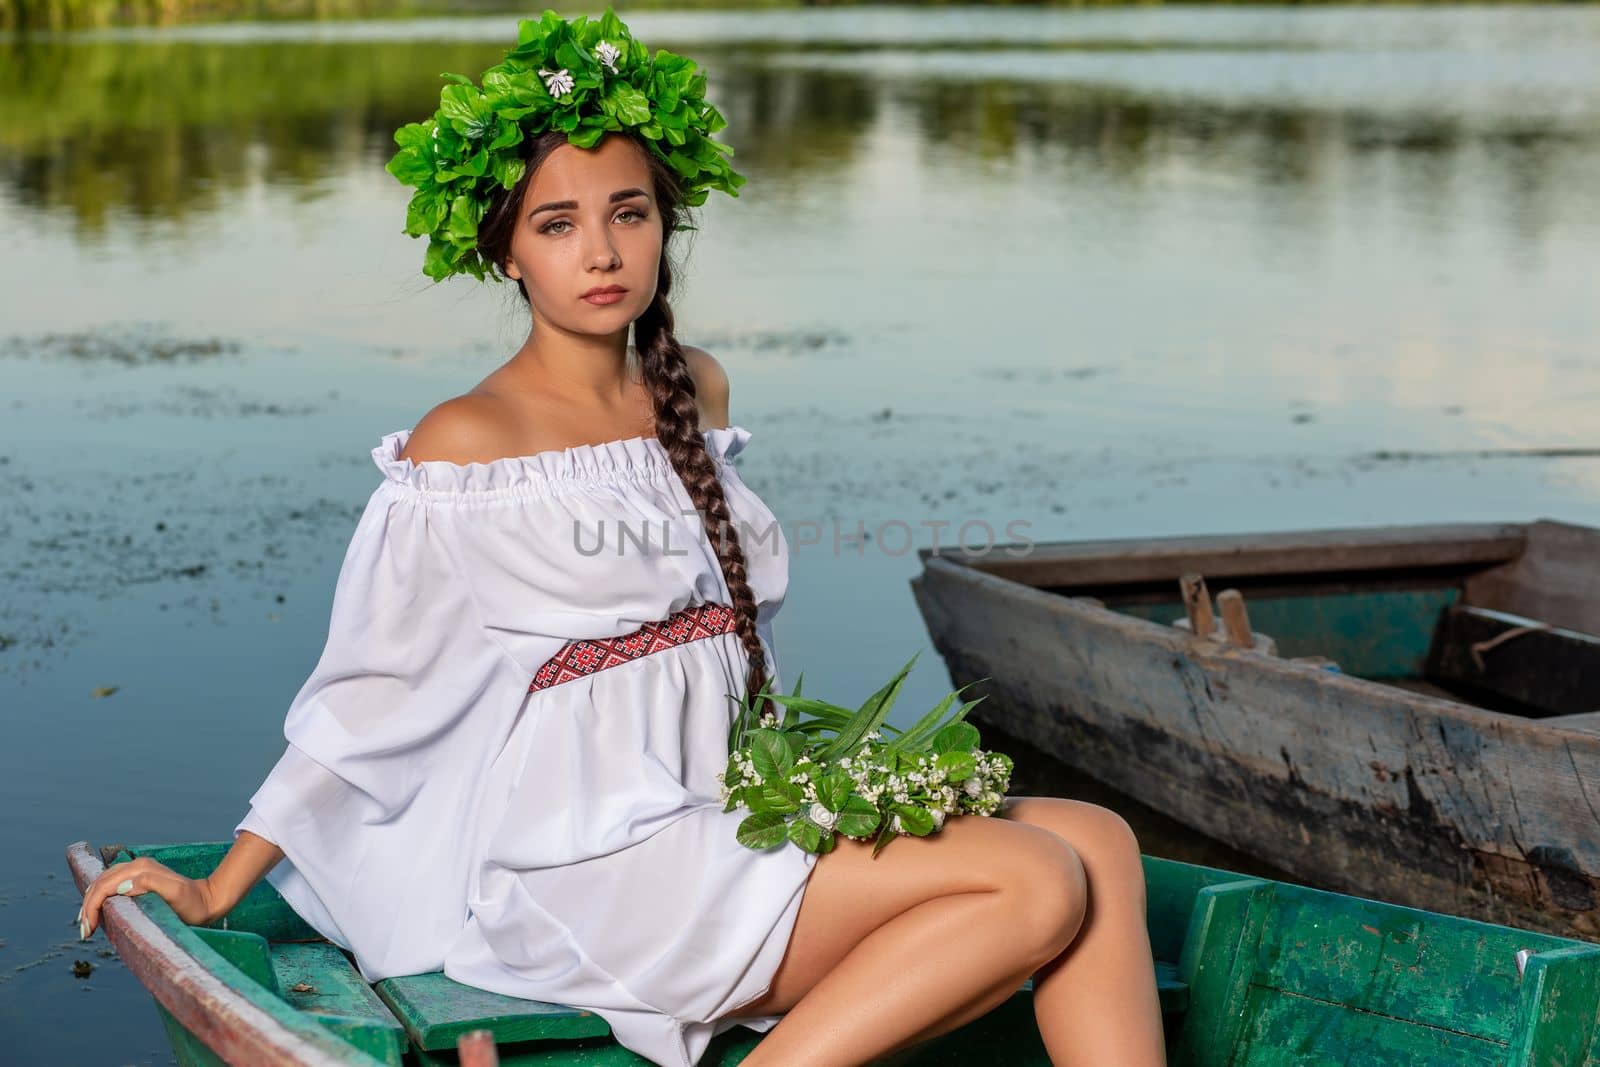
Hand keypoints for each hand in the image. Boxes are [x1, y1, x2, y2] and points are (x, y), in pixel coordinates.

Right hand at [78, 856, 218, 939]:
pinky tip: (99, 912)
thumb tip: (123, 885)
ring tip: (88, 924)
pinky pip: (112, 885)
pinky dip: (100, 898)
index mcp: (140, 869)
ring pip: (103, 883)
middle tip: (86, 931)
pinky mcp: (140, 879)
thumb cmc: (193, 903)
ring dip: (91, 902)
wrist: (209, 901)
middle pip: (100, 883)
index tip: (89, 929)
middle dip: (88, 906)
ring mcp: (138, 871)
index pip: (104, 886)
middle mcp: (137, 867)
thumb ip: (150, 884)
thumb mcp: (175, 893)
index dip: (92, 907)